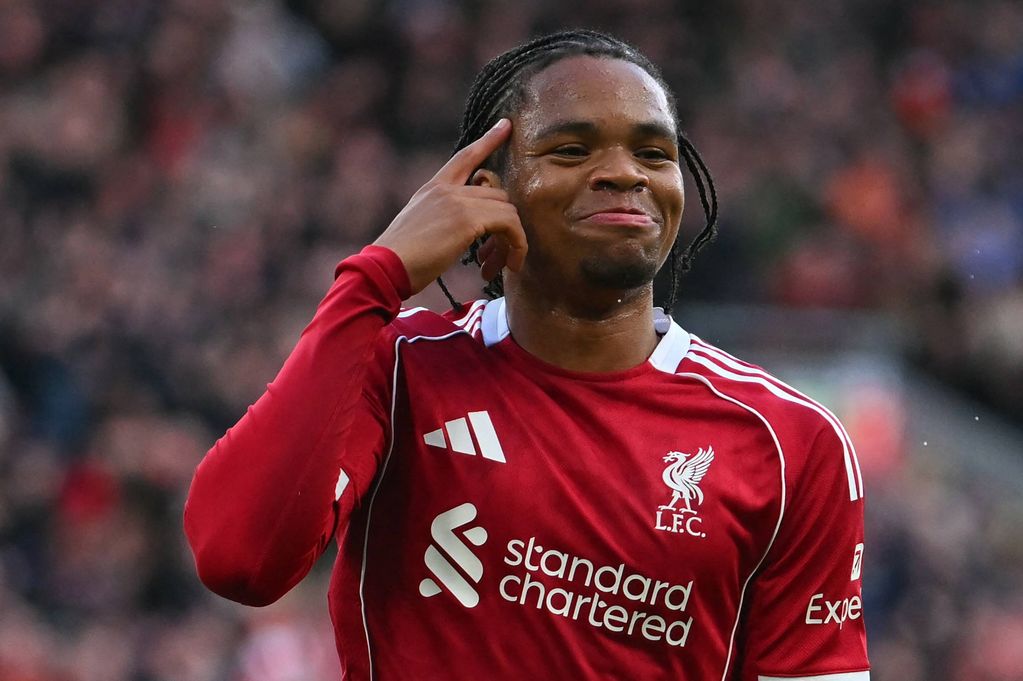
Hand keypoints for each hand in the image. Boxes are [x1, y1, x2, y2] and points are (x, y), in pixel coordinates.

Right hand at [373, 119, 526, 295]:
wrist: (386, 268)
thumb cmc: (400, 259)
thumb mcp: (419, 226)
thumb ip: (441, 217)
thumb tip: (466, 229)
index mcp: (433, 187)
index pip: (465, 156)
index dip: (488, 140)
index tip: (506, 125)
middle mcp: (447, 189)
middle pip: (498, 193)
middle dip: (505, 225)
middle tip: (494, 257)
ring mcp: (458, 202)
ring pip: (508, 209)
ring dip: (511, 240)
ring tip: (497, 266)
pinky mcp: (468, 220)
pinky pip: (510, 224)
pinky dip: (516, 244)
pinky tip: (509, 264)